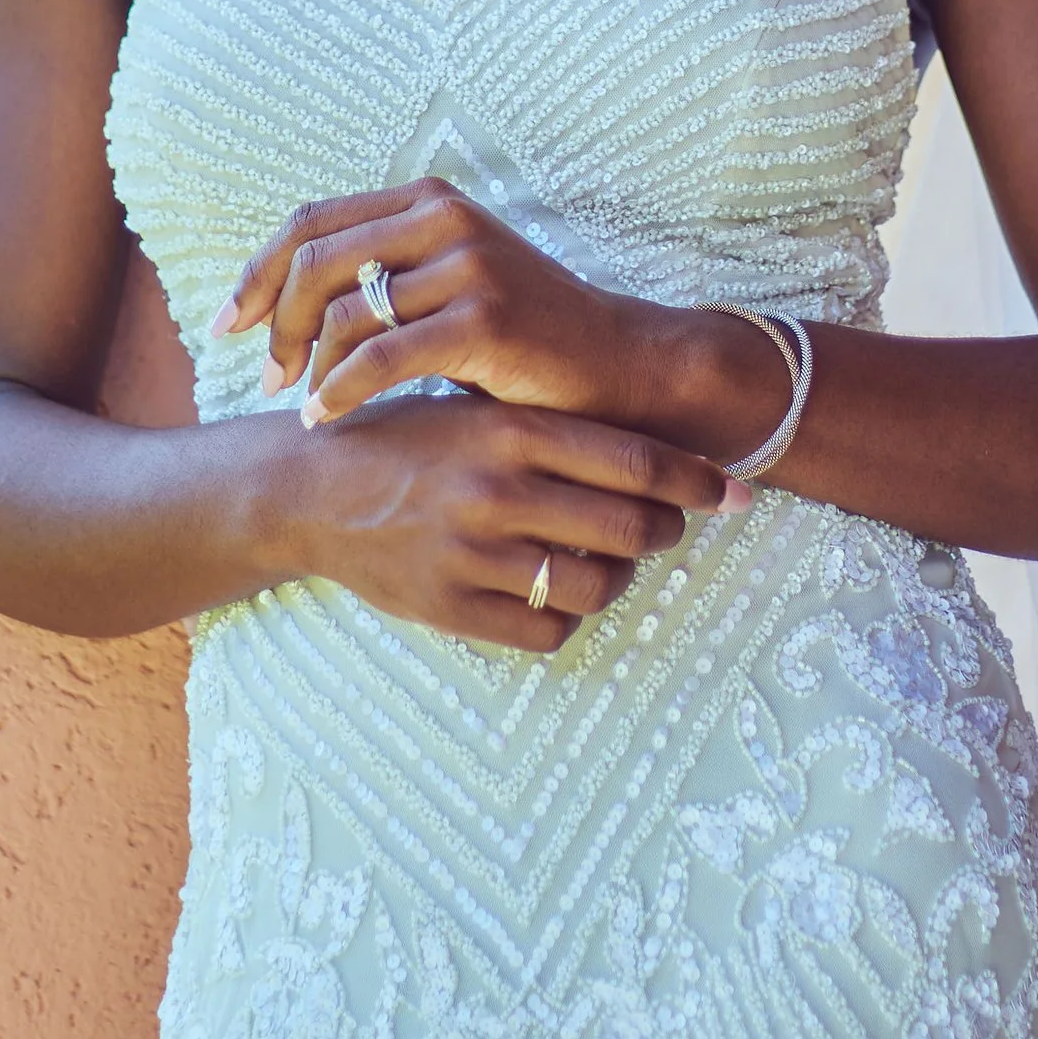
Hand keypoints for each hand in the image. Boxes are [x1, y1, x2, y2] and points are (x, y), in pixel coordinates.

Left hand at [214, 182, 654, 431]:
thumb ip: (383, 275)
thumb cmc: (525, 338)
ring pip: (342, 312)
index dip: (258, 272)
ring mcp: (466, 264)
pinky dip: (337, 392)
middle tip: (265, 373)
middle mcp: (445, 217)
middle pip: (313, 260)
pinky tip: (324, 418)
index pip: (310, 221)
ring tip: (300, 403)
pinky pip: (377, 357)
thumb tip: (285, 301)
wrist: (618, 368)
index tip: (229, 324)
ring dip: (306, 365)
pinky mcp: (482, 318)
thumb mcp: (448, 286)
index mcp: (429, 200)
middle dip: (274, 322)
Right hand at [267, 388, 725, 653]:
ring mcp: (471, 553)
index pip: (636, 460)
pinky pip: (546, 630)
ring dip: (617, 578)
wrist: (304, 489)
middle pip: (632, 526)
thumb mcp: (474, 409)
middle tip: (665, 527)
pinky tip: (553, 593)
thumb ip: (552, 429)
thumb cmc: (403, 440)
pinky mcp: (448, 608)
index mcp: (508, 428)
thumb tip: (654, 458)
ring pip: (597, 585)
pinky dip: (566, 615)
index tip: (732, 493)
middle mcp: (496, 489)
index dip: (698, 481)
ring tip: (604, 562)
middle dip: (666, 530)